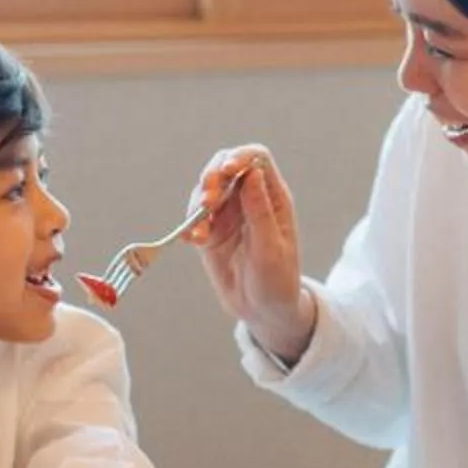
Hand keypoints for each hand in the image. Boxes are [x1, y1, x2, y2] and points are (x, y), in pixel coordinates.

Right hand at [184, 146, 315, 362]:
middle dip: (211, 178)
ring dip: (198, 205)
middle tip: (207, 203)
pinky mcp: (210, 230)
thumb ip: (260, 212)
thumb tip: (252, 173)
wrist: (262, 310)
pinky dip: (190, 225)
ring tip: (200, 234)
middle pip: (225, 166)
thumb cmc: (277, 280)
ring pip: (205, 190)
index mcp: (273, 198)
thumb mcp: (272, 249)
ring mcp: (228, 213)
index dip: (240, 158)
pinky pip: (194, 217)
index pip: (256, 159)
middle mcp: (249, 198)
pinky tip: (193, 241)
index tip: (227, 172)